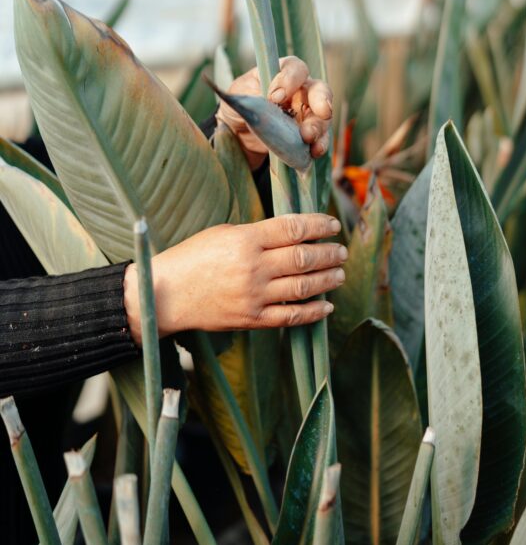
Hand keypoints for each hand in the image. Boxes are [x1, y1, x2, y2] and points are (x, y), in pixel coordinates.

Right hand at [123, 213, 345, 341]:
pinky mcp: (251, 319)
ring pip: (303, 286)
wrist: (166, 294)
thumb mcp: (224, 233)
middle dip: (329, 254)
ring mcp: (253, 295)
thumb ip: (258, 233)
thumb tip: (295, 232)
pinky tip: (326, 305)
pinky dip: (313, 311)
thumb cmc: (193, 257)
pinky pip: (290, 316)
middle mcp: (253, 267)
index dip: (319, 226)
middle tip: (341, 251)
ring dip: (327, 279)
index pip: (293, 228)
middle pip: (303, 258)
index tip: (332, 225)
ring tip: (339, 273)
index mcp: (246, 240)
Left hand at [218, 56, 332, 169]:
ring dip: (318, 127)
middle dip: (322, 101)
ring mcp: (306, 113)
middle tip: (322, 112)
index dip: (290, 80)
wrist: (239, 133)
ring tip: (309, 138)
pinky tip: (314, 151)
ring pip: (322, 116)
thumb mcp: (240, 95)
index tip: (276, 97)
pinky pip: (320, 138)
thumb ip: (255, 94)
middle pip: (319, 90)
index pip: (295, 69)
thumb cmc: (241, 105)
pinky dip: (319, 144)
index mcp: (282, 73)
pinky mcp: (306, 134)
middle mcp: (300, 90)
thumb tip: (271, 100)